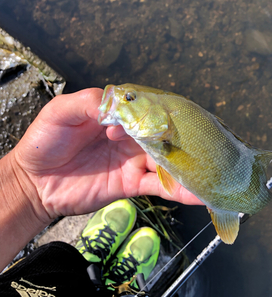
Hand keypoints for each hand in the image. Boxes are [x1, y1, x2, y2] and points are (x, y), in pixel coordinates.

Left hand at [11, 88, 201, 221]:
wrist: (33, 183)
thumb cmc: (45, 140)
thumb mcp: (60, 112)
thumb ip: (88, 103)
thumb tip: (117, 106)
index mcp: (118, 115)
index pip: (148, 107)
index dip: (157, 111)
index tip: (160, 121)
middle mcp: (131, 135)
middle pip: (164, 132)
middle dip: (185, 136)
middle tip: (206, 143)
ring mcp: (134, 159)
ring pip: (168, 159)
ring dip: (189, 164)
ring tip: (214, 169)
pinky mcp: (132, 184)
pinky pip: (160, 186)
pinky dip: (180, 190)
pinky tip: (200, 193)